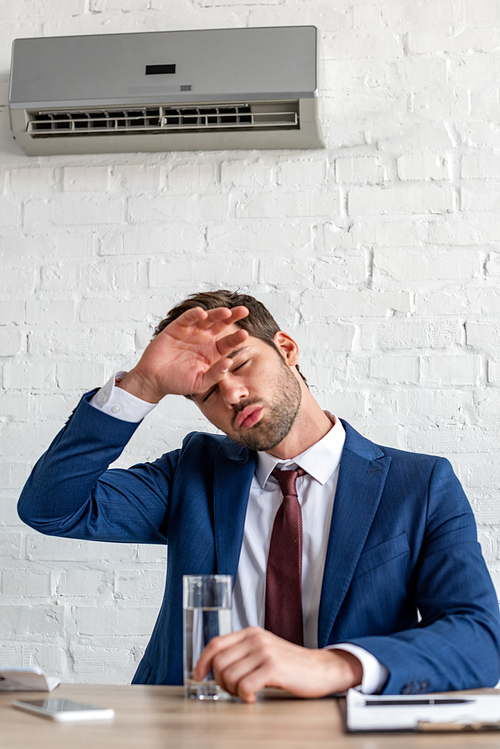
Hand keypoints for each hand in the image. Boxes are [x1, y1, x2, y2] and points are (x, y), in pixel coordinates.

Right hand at [116, 306, 248, 402]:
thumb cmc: (178, 382)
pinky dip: (194, 314)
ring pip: (207, 319)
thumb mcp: (200, 383)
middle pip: (221, 325)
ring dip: (216, 314)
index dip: (236, 338)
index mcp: (213, 353)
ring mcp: (191, 332)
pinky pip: (187, 318)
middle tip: (243, 311)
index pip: (228, 343)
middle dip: (232, 316)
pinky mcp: (177, 327)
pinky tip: (201, 313)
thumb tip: (229, 363)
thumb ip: (215, 375)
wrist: (154, 379)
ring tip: (225, 312)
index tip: (245, 334)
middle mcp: (204, 340)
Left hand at [193, 627, 362, 702]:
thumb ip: (243, 652)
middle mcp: (256, 638)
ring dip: (233, 691)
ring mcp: (265, 652)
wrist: (321, 669)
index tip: (198, 676)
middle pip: (219, 662)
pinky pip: (244, 686)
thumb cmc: (290, 665)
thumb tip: (215, 667)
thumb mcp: (264, 650)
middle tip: (233, 690)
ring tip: (246, 693)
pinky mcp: (273, 667)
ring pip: (229, 676)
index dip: (202, 661)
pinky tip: (254, 697)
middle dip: (220, 682)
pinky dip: (245, 696)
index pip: (215, 644)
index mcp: (251, 633)